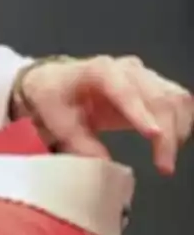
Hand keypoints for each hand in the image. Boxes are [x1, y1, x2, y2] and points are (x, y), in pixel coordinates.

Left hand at [15, 55, 192, 173]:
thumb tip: (104, 164)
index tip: (153, 135)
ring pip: (175, 99)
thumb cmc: (55, 96)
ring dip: (178, 131)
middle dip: (166, 133)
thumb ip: (79, 142)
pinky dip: (181, 124)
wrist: (57, 82)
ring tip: (165, 160)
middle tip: (163, 165)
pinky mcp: (154, 86)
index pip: (124, 90)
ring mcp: (144, 75)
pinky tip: (170, 145)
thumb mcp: (56, 119)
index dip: (140, 113)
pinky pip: (178, 103)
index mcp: (99, 70)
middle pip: (158, 97)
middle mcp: (127, 68)